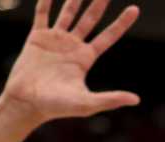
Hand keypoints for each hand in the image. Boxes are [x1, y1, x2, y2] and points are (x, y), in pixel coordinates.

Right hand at [1, 0, 139, 123]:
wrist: (27, 103)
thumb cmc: (57, 107)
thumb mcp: (87, 103)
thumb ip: (111, 99)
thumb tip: (136, 100)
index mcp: (85, 58)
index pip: (108, 36)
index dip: (121, 23)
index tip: (134, 9)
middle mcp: (72, 46)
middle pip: (89, 20)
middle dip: (98, 5)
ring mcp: (55, 40)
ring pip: (68, 13)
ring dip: (74, 0)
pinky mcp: (37, 38)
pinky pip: (42, 15)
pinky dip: (46, 2)